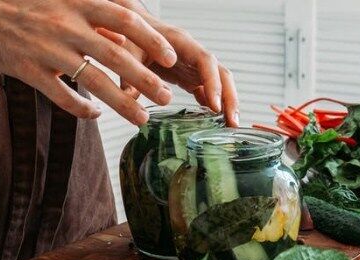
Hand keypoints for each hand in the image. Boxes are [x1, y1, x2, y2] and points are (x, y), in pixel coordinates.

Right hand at [0, 0, 179, 123]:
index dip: (151, 39)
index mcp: (77, 0)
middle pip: (116, 54)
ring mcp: (46, 49)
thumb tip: (128, 26)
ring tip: (142, 119)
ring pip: (93, 81)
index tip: (171, 58)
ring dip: (122, 103)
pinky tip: (95, 115)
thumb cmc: (20, 0)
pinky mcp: (28, 70)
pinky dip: (82, 109)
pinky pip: (62, 96)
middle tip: (166, 97)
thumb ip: (91, 12)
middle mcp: (65, 23)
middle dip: (145, 79)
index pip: (125, 18)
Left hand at [113, 0, 239, 125]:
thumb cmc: (131, 37)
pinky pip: (207, 91)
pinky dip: (213, 106)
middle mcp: (192, 54)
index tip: (214, 106)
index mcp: (181, 43)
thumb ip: (130, 75)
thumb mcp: (127, 54)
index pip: (205, 61)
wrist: (131, 31)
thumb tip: (131, 100)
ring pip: (219, 84)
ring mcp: (194, 66)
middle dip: (229, 98)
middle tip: (232, 123)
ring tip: (230, 128)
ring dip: (226, 104)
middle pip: (221, 74)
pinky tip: (216, 124)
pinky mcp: (190, 77)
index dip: (212, 83)